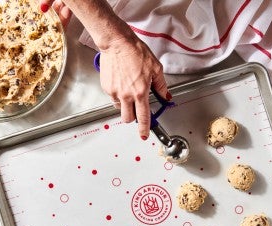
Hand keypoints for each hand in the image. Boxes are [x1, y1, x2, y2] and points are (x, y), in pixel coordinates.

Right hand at [40, 0, 169, 139]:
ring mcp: (114, 92)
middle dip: (132, 117)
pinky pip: (113, 97)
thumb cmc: (135, 52)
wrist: (117, 43)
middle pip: (127, 118)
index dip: (144, 129)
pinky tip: (121, 82)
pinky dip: (117, 94)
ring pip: (119, 108)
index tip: (144, 135)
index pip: (143, 117)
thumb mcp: (155, 68)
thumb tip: (165, 96)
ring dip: (124, 105)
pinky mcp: (106, 87)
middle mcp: (126, 95)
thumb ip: (161, 85)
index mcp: (140, 92)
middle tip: (136, 108)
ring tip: (128, 90)